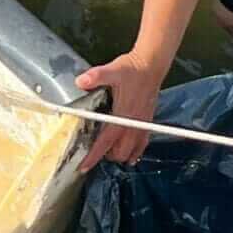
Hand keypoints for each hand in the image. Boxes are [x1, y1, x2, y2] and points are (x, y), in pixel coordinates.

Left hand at [75, 53, 160, 171]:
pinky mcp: (148, 123)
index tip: (84, 166)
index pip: (106, 142)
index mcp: (123, 115)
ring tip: (108, 152)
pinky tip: (130, 154)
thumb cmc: (132, 69)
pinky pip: (142, 144)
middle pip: (120, 152)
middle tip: (94, 151)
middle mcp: (133, 124)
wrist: (151, 65)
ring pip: (131, 151)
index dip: (94, 155)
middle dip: (106, 156)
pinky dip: (135, 152)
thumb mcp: (112, 70)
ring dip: (119, 155)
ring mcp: (142, 125)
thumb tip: (80, 81)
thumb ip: (96, 76)